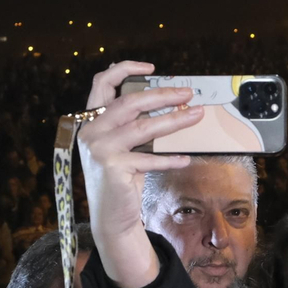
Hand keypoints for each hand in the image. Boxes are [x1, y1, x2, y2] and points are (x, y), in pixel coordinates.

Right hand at [77, 62, 200, 287]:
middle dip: (162, 95)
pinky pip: (149, 159)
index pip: (101, 83)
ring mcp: (99, 149)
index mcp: (91, 120)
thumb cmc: (122, 178)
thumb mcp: (123, 146)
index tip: (152, 69)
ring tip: (197, 116)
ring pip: (143, 128)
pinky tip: (185, 158)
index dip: (124, 69)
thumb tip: (170, 102)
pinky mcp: (112, 167)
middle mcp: (91, 131)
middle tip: (188, 94)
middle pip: (130, 102)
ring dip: (174, 121)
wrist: (111, 217)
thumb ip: (133, 124)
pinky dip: (170, 159)